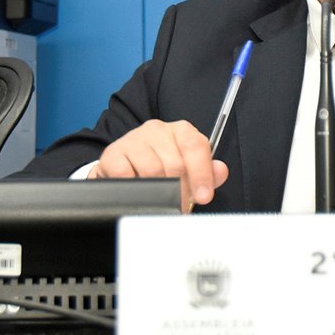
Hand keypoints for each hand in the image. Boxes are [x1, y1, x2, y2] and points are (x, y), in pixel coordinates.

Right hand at [87, 119, 228, 212]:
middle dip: (180, 191)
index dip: (202, 174)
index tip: (204, 197)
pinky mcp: (113, 153)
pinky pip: (126, 174)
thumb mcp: (188, 169)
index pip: (196, 146)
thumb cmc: (162, 168)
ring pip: (153, 170)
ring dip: (158, 192)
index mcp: (181, 130)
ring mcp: (133, 139)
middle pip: (175, 163)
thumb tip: (220, 170)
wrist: (125, 168)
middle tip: (180, 205)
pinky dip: (134, 188)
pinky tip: (137, 191)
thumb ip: (209, 172)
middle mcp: (157, 130)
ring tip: (159, 201)